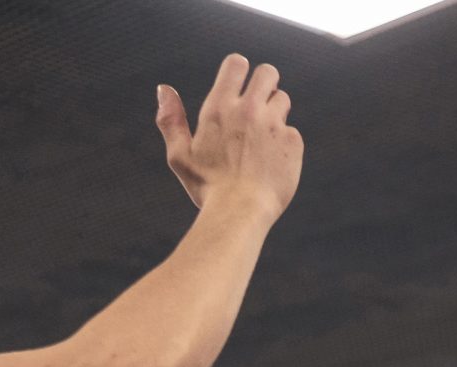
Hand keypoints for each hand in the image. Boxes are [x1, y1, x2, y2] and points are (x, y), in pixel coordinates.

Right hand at [156, 55, 303, 218]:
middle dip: (264, 84)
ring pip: (282, 99)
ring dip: (274, 112)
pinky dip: (284, 143)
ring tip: (263, 138)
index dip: (239, 70)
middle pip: (268, 73)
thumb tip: (163, 89)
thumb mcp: (180, 155)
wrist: (240, 213)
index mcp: (220, 107)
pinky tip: (272, 163)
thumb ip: (171, 120)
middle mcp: (249, 109)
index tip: (239, 85)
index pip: (237, 63)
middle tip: (258, 105)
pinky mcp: (293, 142)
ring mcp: (274, 125)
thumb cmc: (208, 188)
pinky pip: (292, 131)